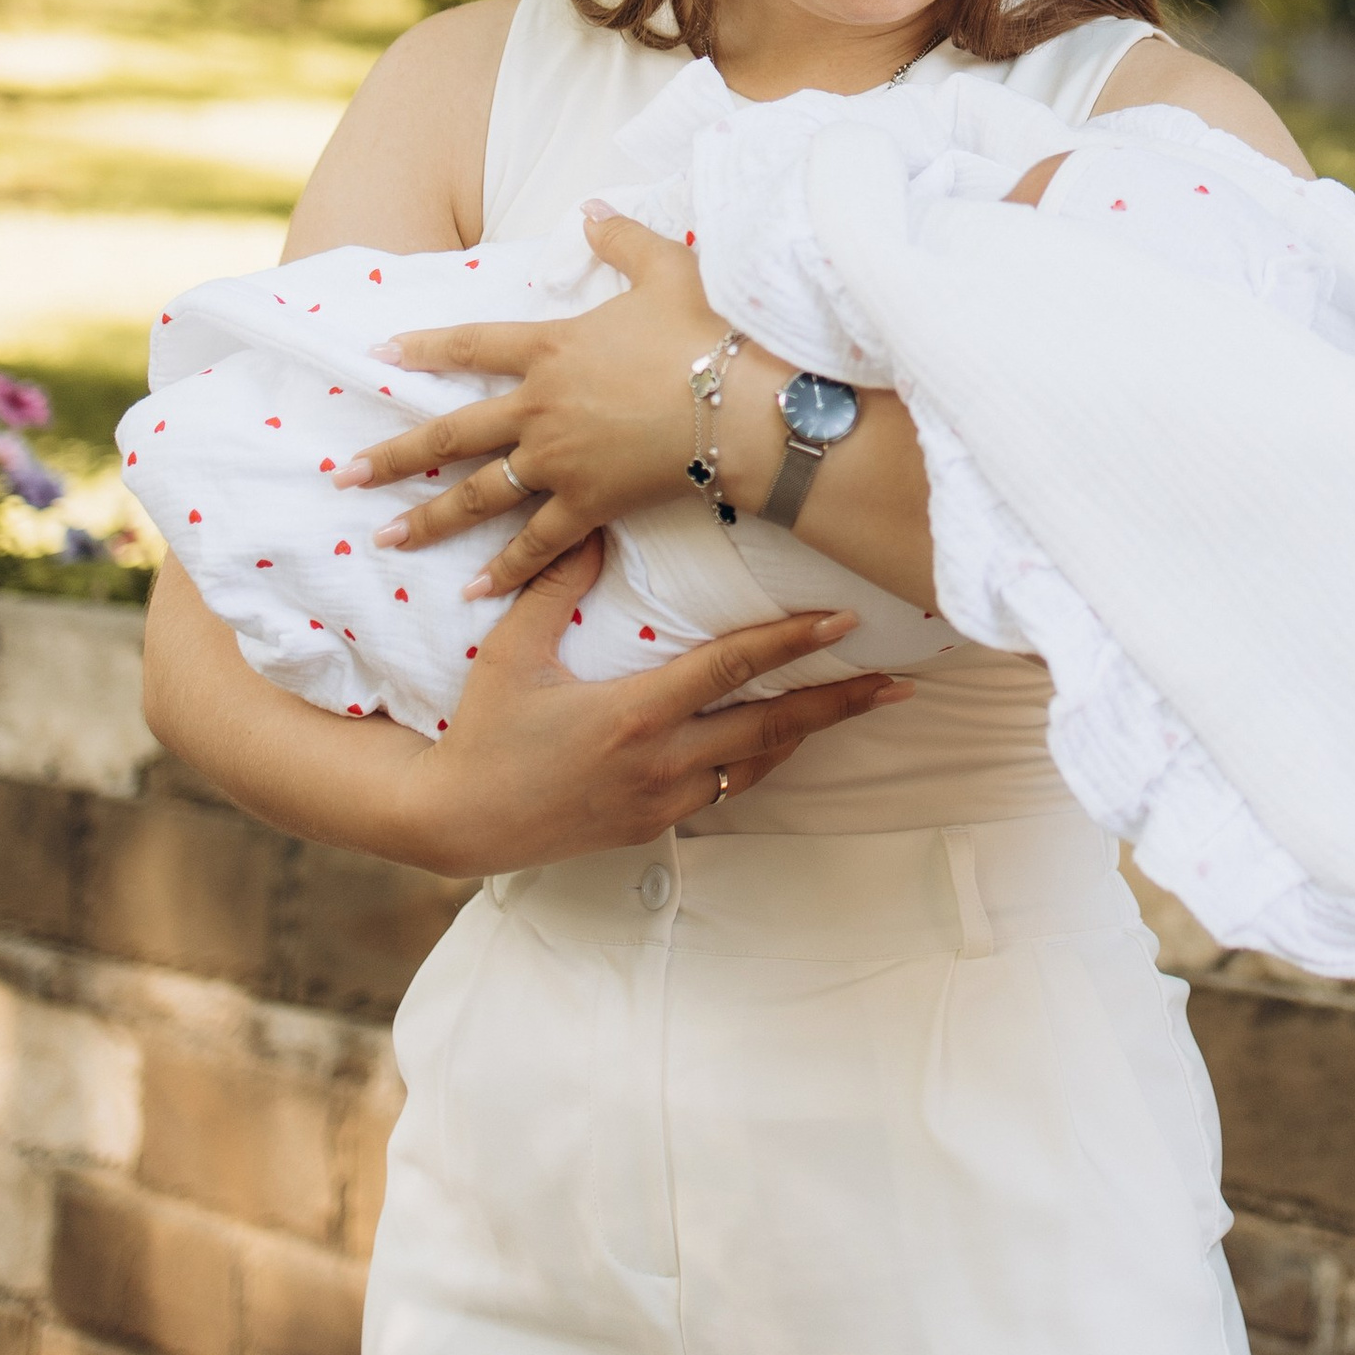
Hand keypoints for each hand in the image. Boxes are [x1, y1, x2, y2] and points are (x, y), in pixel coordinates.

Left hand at [336, 211, 723, 595]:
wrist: (740, 405)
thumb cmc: (707, 333)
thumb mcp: (666, 268)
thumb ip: (620, 237)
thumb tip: (590, 206)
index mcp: (550, 349)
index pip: (470, 346)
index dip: (422, 348)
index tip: (379, 355)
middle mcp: (539, 408)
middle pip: (453, 433)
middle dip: (394, 456)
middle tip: (345, 477)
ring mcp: (558, 462)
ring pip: (478, 495)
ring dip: (429, 519)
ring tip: (384, 539)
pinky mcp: (588, 504)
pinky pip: (537, 542)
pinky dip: (506, 569)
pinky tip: (472, 592)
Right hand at [406, 539, 906, 873]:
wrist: (457, 822)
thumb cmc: (484, 732)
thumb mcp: (512, 652)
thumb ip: (555, 588)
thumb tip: (592, 529)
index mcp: (636, 713)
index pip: (734, 668)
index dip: (794, 642)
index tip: (845, 622)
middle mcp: (663, 760)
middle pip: (773, 727)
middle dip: (840, 704)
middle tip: (897, 686)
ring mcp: (663, 799)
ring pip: (758, 764)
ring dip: (809, 735)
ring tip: (857, 709)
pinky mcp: (654, 825)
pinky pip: (726, 790)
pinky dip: (760, 763)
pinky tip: (782, 745)